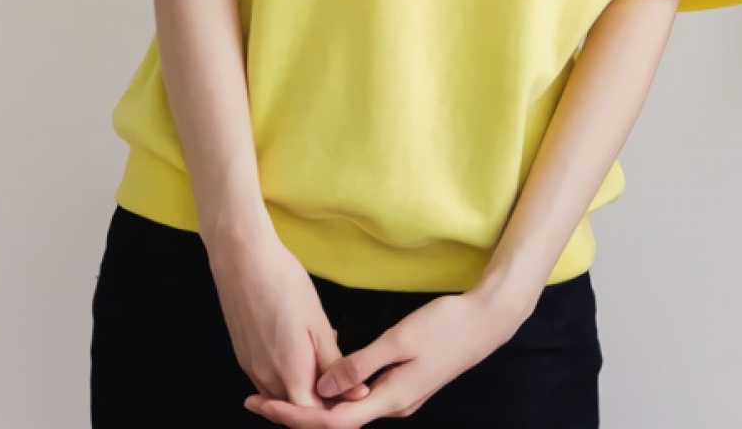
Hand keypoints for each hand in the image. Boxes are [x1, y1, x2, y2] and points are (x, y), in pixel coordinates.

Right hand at [204, 222, 370, 409]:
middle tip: (339, 365)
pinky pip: (267, 378)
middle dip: (320, 393)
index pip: (312, 415)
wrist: (243, 260)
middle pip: (296, 406)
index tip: (349, 390)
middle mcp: (266, 377)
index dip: (333, 408)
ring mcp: (251, 368)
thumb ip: (334, 363)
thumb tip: (356, 393)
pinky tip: (299, 343)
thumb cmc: (284, 283)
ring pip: (281, 393)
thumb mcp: (318, 322)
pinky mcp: (243, 356)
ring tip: (320, 348)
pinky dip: (286, 371)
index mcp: (290, 372)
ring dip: (303, 381)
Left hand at [242, 282, 529, 426]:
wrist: (485, 322)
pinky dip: (333, 395)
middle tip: (256, 400)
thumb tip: (323, 390)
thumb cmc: (444, 326)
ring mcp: (399, 397)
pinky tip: (320, 381)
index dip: (295, 416)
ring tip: (277, 392)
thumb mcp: (399, 340)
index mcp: (390, 399)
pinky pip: (359, 398)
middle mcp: (392, 406)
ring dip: (311, 406)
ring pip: (346, 412)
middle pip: (334, 422)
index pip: (332, 422)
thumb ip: (361, 365)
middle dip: (294, 414)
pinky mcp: (403, 385)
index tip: (264, 406)